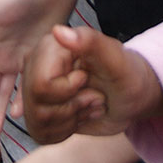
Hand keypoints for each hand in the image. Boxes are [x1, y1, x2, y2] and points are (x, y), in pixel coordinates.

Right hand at [21, 25, 162, 143]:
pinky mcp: (35, 107)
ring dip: (71, 120)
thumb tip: (58, 31)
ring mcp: (32, 86)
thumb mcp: (117, 60)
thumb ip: (91, 42)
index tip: (88, 81)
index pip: (41, 86)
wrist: (130, 96)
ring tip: (89, 104)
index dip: (68, 92)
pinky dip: (65, 130)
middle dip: (72, 109)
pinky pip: (39, 132)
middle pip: (36, 106)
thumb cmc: (127, 75)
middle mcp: (34, 64)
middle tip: (94, 96)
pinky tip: (80, 115)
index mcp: (49, 47)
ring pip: (37, 121)